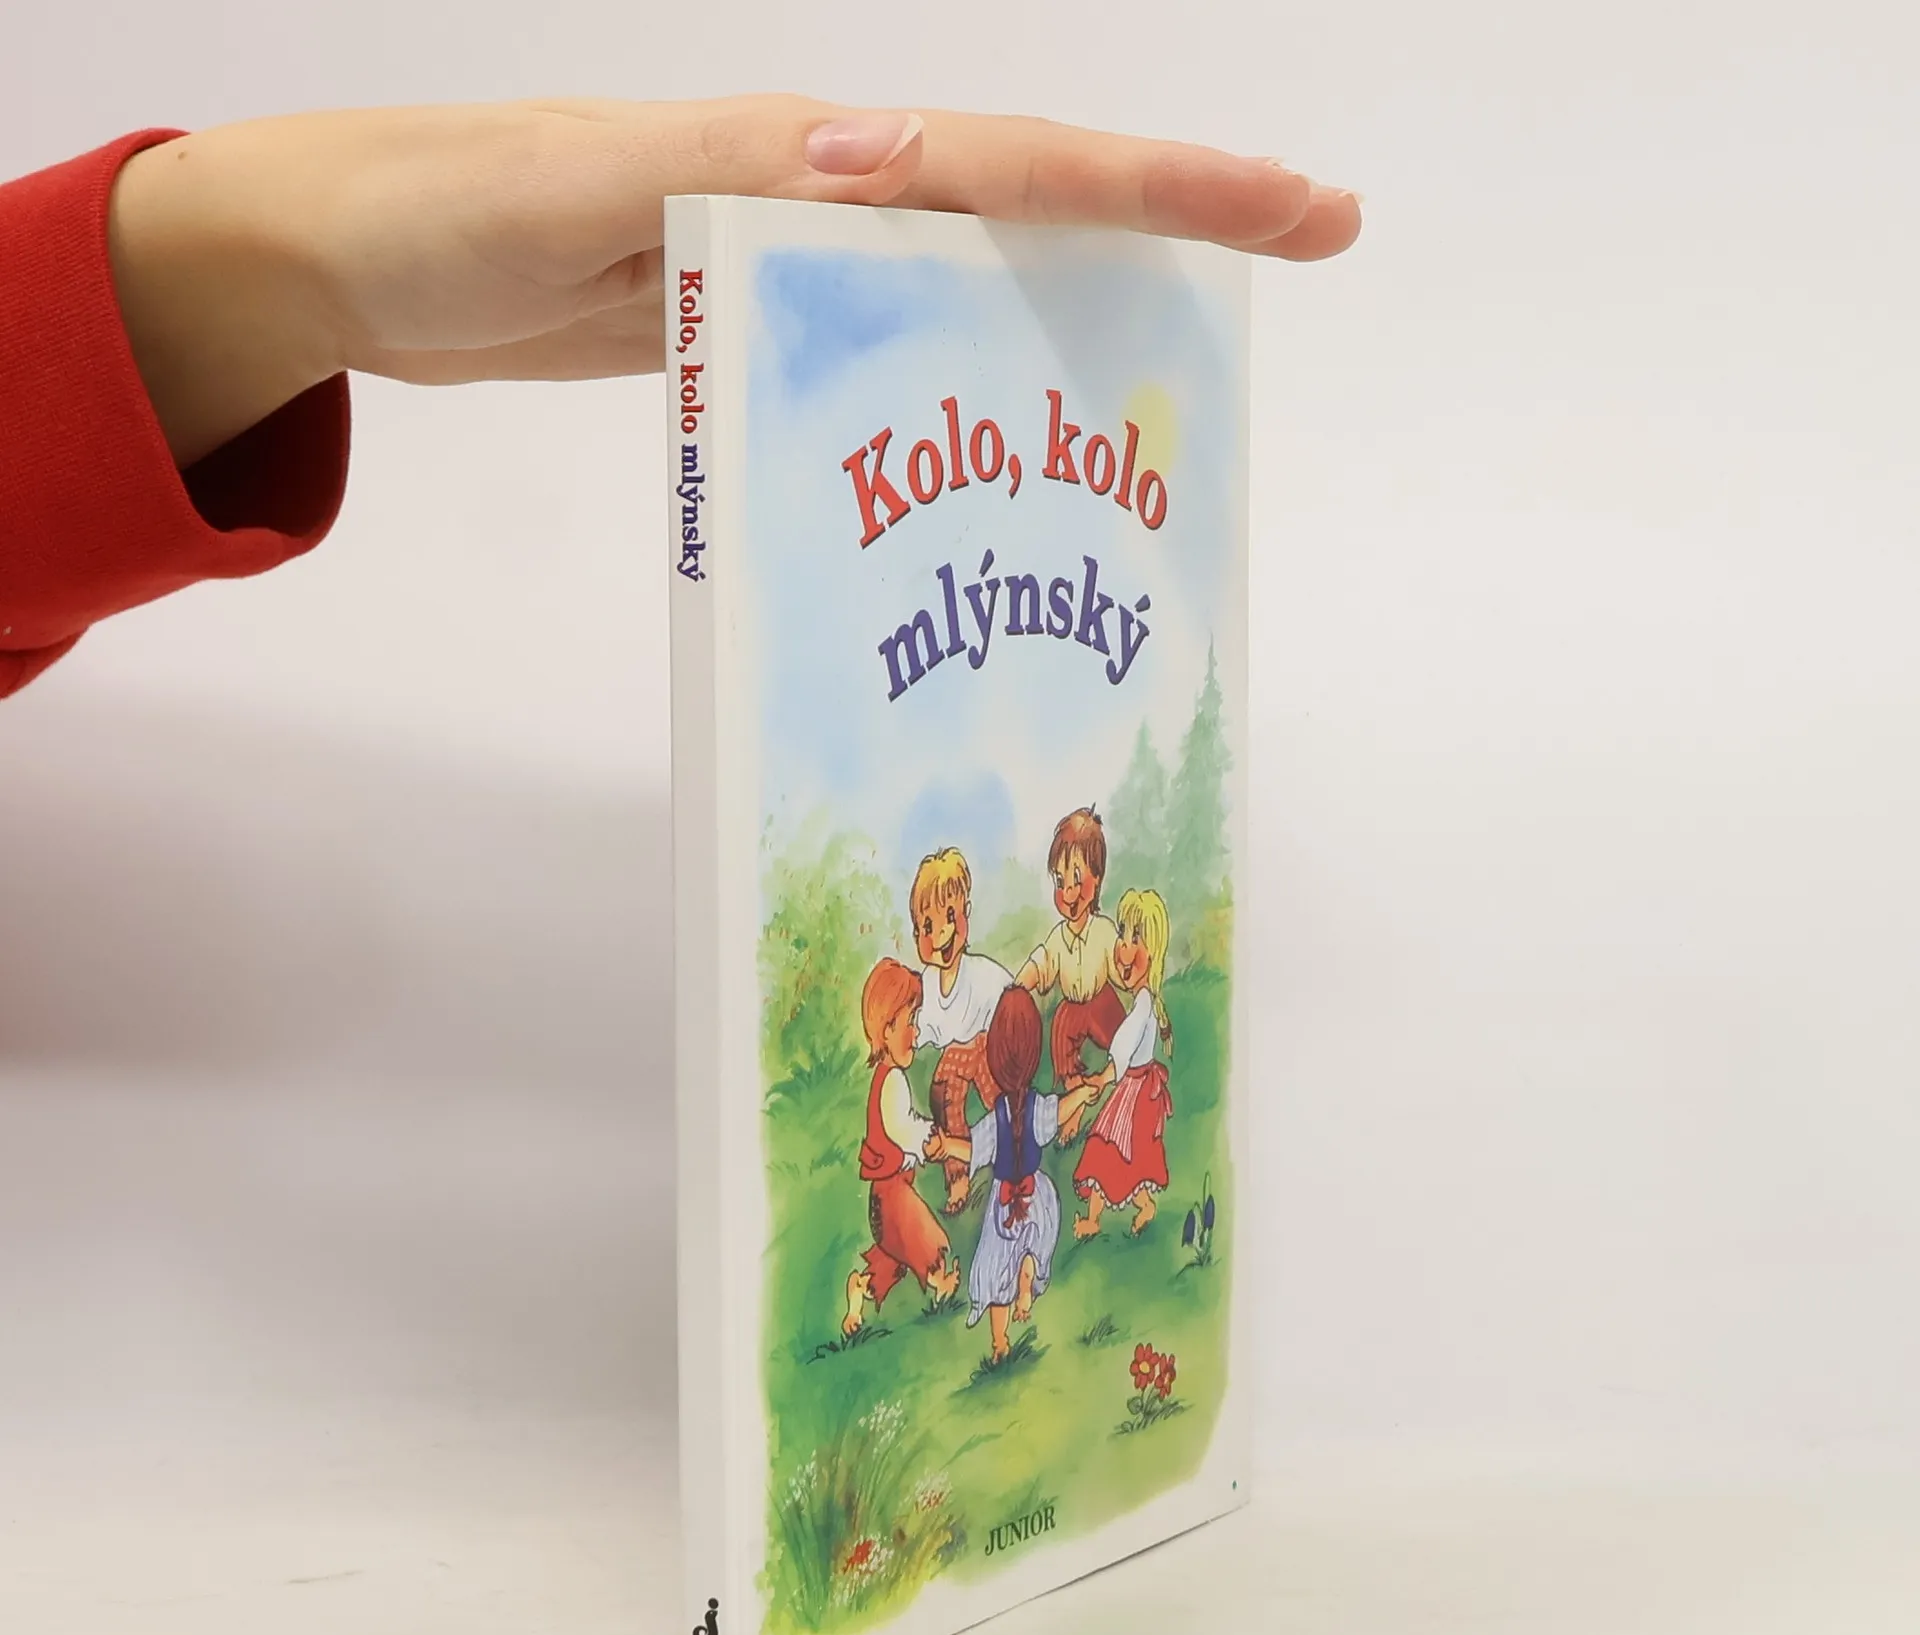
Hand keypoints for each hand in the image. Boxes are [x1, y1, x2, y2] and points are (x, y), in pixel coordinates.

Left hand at [107, 96, 1360, 465]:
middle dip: (1169, 228)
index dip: (1153, 185)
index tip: (1292, 204)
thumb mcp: (573, 187)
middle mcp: (817, 203)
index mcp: (798, 158)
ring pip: (972, 287)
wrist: (361, 260)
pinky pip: (894, 357)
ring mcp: (794, 272)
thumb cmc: (443, 211)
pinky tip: (1000, 468)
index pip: (1008, 164)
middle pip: (1026, 213)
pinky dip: (966, 398)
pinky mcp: (760, 335)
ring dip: (1084, 322)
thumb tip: (882, 155)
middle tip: (1304, 252)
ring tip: (1182, 398)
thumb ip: (716, 176)